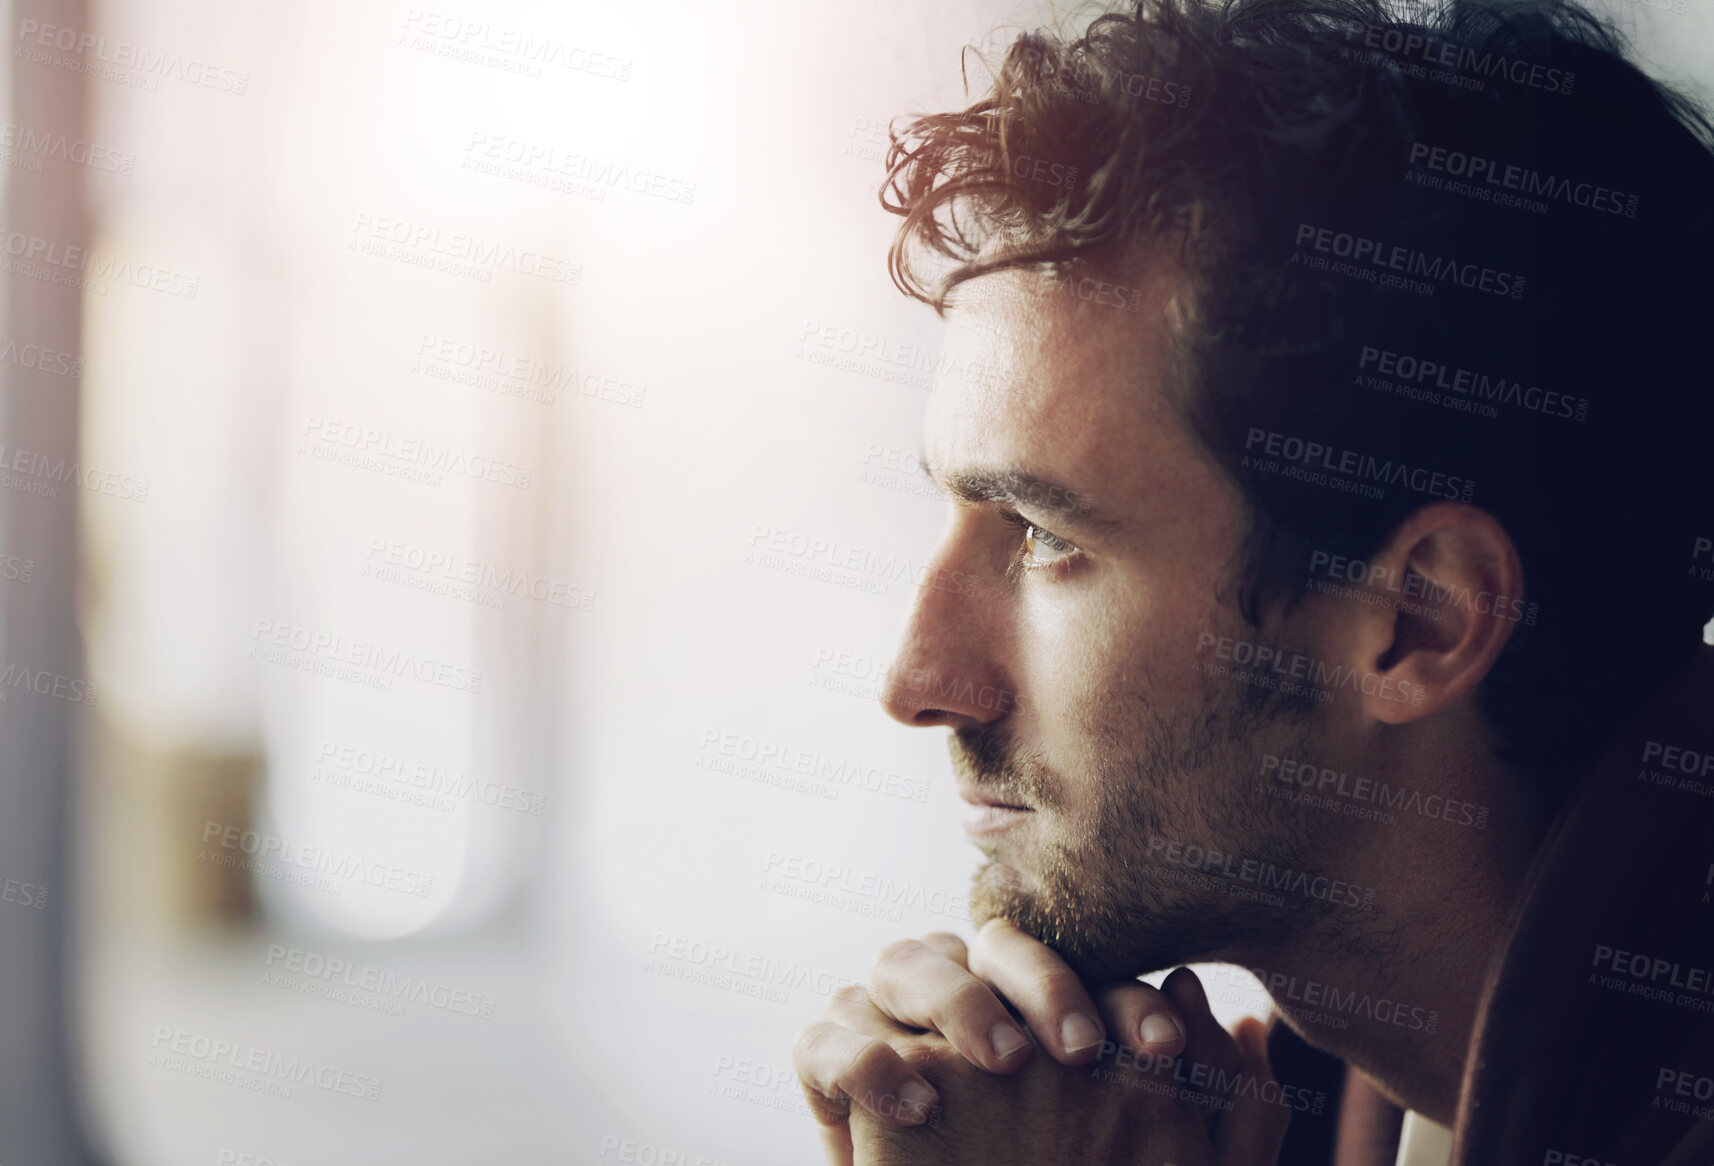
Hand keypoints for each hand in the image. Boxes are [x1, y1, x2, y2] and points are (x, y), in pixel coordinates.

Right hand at [792, 921, 1288, 1164]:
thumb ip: (1228, 1114)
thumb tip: (1240, 1027)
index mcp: (1043, 1009)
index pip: (1084, 970)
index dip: (1125, 996)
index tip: (1168, 1047)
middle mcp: (970, 998)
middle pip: (992, 943)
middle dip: (1041, 982)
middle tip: (1081, 1052)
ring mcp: (894, 1025)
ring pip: (905, 958)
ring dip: (957, 1001)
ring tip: (1003, 1064)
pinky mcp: (832, 1067)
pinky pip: (824, 1036)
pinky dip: (863, 1061)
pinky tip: (918, 1104)